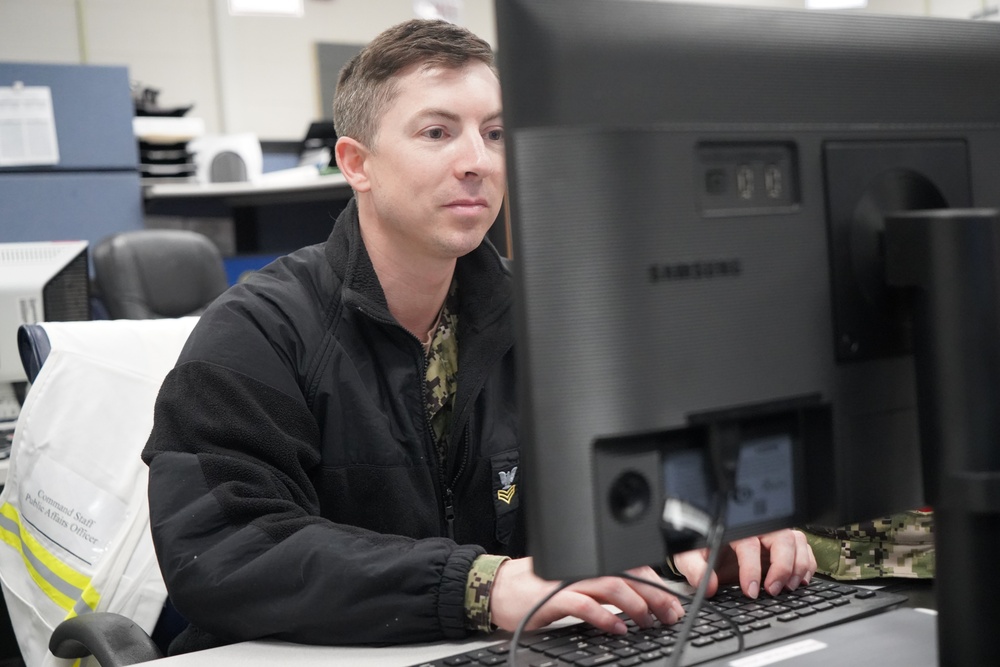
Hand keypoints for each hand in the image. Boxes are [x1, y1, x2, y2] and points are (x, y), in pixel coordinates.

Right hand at [489, 557, 685, 634]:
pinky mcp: (552, 598)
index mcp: (588, 562)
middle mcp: (581, 568)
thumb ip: (601, 587)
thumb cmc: (534, 587)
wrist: (497, 588)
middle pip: (627, 575)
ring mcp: (567, 581)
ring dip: (635, 604)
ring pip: (611, 586)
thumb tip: (636, 601)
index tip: (673, 605)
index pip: (632, 566)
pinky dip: (605, 616)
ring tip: (647, 621)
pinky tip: (617, 628)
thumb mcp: (573, 582)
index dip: (657, 585)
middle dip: (655, 596)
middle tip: (670, 616)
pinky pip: (584, 605)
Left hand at [672, 529, 815, 598]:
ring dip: (798, 566)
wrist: (708, 547)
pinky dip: (807, 564)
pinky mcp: (784, 544)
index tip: (751, 590)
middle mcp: (758, 529)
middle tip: (773, 590)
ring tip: (789, 587)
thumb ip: (696, 570)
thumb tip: (707, 586)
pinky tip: (800, 581)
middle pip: (782, 539)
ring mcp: (773, 535)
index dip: (752, 569)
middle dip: (782, 567)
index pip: (749, 545)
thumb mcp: (690, 556)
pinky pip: (804, 548)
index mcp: (735, 529)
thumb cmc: (702, 548)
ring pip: (797, 542)